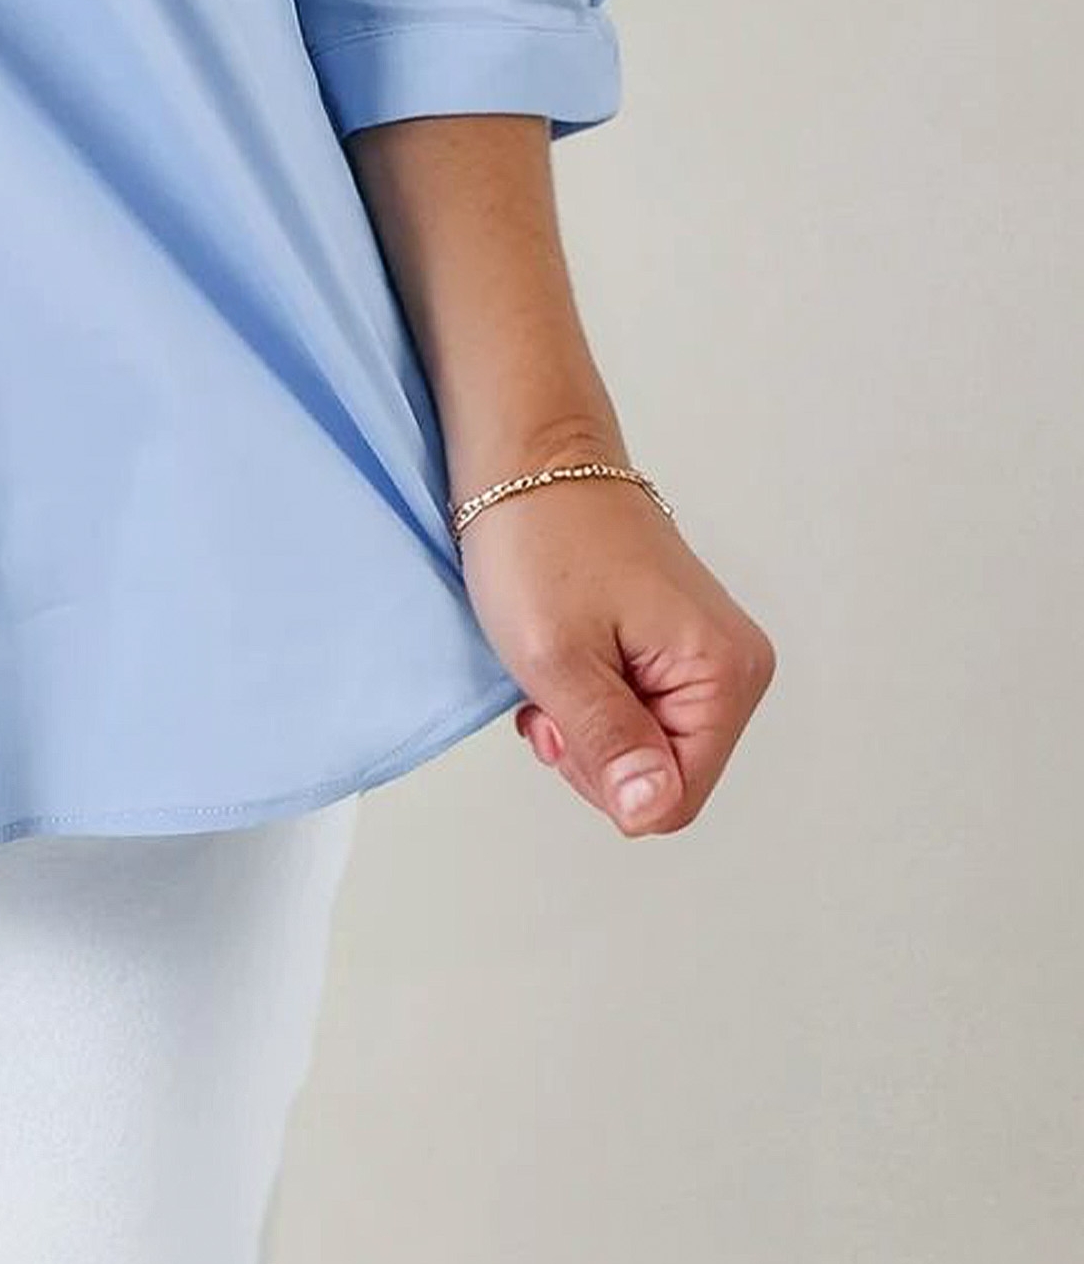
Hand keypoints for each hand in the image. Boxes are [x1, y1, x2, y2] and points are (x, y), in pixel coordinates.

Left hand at [458, 466, 775, 834]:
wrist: (528, 454)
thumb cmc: (539, 537)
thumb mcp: (558, 657)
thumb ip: (608, 742)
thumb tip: (651, 809)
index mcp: (726, 673)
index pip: (673, 800)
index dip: (604, 777)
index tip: (557, 717)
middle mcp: (736, 666)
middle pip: (664, 777)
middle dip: (594, 749)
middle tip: (549, 685)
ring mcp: (707, 652)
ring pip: (645, 746)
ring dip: (586, 723)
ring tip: (554, 660)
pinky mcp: (675, 641)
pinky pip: (639, 708)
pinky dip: (592, 696)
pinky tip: (566, 653)